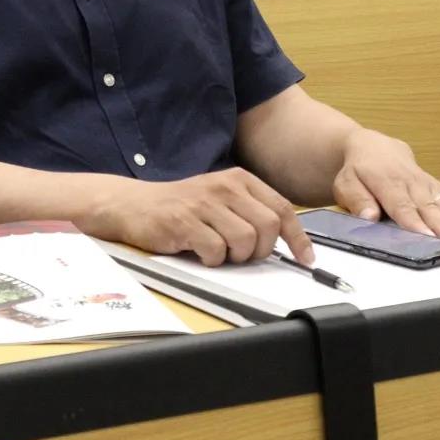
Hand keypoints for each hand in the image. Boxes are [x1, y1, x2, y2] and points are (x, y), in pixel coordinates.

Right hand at [82, 167, 314, 266]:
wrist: (133, 204)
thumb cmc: (181, 206)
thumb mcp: (220, 199)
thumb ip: (249, 211)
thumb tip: (283, 241)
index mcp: (239, 179)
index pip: (281, 208)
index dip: (297, 237)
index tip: (306, 259)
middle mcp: (225, 186)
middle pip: (268, 227)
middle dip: (260, 250)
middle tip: (242, 255)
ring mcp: (205, 203)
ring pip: (245, 240)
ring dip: (235, 256)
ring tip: (217, 251)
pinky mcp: (185, 221)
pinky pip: (215, 250)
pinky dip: (212, 260)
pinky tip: (199, 252)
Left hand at [332, 129, 439, 244]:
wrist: (372, 146)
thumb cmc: (358, 168)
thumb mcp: (346, 183)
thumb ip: (357, 200)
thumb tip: (368, 217)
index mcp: (387, 182)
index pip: (402, 205)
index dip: (414, 222)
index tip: (426, 236)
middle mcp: (411, 182)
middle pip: (429, 207)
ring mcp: (426, 183)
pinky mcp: (436, 185)